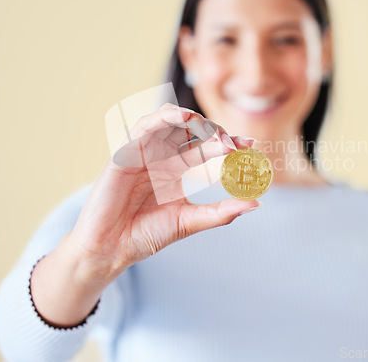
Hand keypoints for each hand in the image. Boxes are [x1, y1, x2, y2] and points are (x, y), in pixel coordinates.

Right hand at [68, 103, 258, 277]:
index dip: (227, 143)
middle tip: (231, 144)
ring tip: (212, 130)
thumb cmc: (146, 235)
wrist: (111, 249)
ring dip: (191, 120)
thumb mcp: (190, 221)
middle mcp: (161, 156)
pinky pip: (144, 127)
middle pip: (191, 131)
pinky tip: (183, 117)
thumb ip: (221, 212)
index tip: (251, 145)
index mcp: (176, 169)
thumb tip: (256, 203)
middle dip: (213, 132)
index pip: (205, 147)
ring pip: (169, 121)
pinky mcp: (125, 152)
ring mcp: (144, 152)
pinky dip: (162, 117)